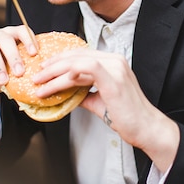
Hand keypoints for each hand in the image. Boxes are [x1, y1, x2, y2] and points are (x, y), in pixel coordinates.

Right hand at [0, 25, 36, 127]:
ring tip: (5, 80)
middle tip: (20, 72)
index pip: (22, 30)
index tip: (35, 54)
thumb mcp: (15, 72)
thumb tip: (42, 71)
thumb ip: (25, 67)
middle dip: (14, 56)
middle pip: (6, 38)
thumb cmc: (3, 76)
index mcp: (10, 35)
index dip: (29, 40)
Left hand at [32, 48, 179, 171]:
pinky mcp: (114, 79)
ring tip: (40, 82)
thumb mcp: (101, 101)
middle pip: (77, 55)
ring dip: (55, 72)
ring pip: (78, 61)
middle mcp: (114, 60)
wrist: (146, 128)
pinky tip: (57, 82)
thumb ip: (85, 94)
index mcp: (113, 62)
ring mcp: (115, 68)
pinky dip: (69, 74)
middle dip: (53, 65)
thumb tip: (67, 96)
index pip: (82, 54)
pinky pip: (87, 69)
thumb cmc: (127, 116)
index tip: (45, 68)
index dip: (61, 60)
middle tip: (37, 75)